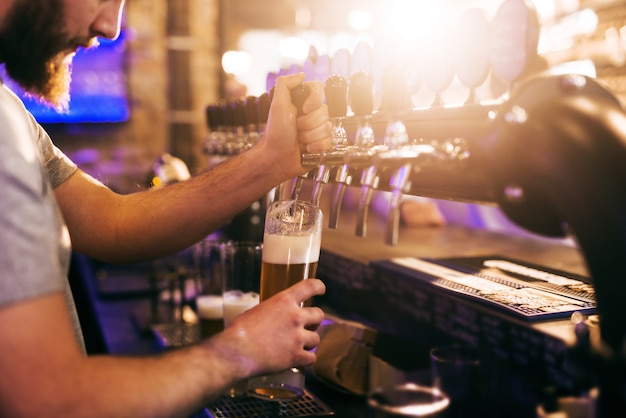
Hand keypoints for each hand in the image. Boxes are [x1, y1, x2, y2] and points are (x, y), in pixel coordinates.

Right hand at [209, 278, 325, 377]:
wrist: (236, 352)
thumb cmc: (239, 331)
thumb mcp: (256, 311)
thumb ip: (272, 311)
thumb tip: (274, 317)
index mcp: (284, 301)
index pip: (309, 287)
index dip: (318, 287)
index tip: (321, 289)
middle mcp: (295, 317)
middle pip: (319, 315)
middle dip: (314, 320)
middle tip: (308, 325)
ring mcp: (297, 337)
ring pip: (316, 339)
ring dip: (309, 342)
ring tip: (299, 345)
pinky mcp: (296, 356)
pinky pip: (312, 358)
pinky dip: (306, 360)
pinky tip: (299, 359)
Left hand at [262, 73, 331, 177]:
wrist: (277, 158)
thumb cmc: (275, 134)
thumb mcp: (277, 104)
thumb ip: (285, 84)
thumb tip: (302, 75)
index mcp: (302, 102)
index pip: (319, 90)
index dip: (314, 100)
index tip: (304, 109)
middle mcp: (311, 114)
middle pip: (325, 111)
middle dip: (308, 123)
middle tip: (296, 128)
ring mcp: (318, 129)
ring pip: (327, 127)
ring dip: (310, 136)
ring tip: (299, 140)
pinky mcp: (322, 144)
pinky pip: (329, 141)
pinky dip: (316, 146)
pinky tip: (306, 149)